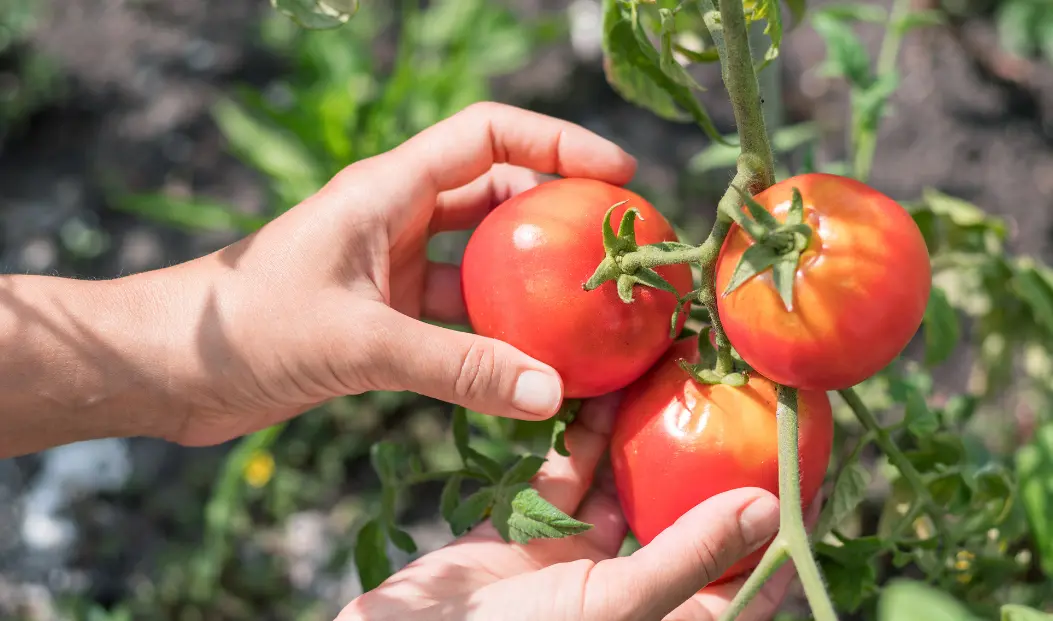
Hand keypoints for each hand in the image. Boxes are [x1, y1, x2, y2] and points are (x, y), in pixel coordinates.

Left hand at [133, 102, 637, 445]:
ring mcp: (391, 270)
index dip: (557, 143)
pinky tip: (530, 369)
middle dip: (557, 215)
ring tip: (589, 311)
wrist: (167, 370)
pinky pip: (457, 319)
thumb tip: (551, 395)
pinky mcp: (382, 319)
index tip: (617, 175)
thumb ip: (456, 368)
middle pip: (497, 196)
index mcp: (387, 190)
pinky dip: (494, 338)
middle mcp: (395, 220)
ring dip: (529, 283)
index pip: (489, 135)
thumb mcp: (359, 342)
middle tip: (615, 248)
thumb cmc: (244, 329)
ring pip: (481, 263)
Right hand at [336, 395, 794, 620]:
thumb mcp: (612, 607)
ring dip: (642, 443)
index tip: (806, 476)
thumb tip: (767, 509)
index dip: (775, 539)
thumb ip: (687, 557)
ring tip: (672, 383)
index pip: (739, 586)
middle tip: (738, 406)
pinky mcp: (527, 533)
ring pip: (623, 491)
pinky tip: (601, 393)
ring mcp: (574, 563)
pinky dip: (581, 440)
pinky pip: (565, 478)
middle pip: (683, 525)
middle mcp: (624, 594)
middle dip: (707, 470)